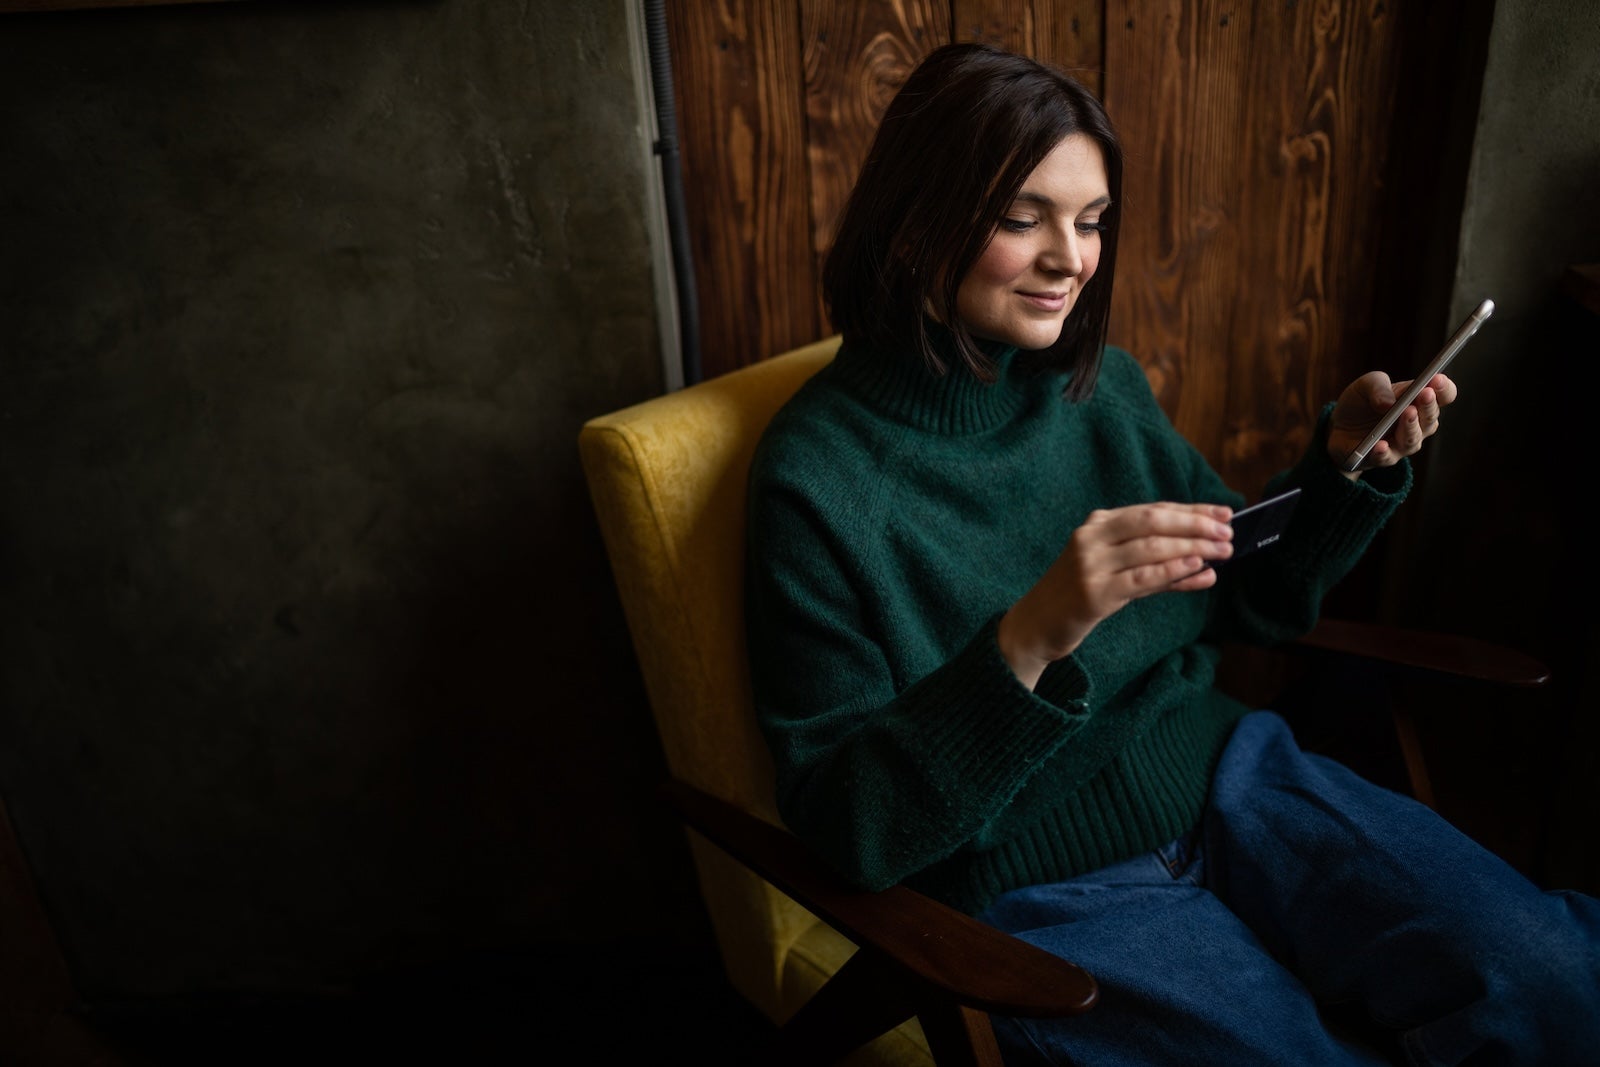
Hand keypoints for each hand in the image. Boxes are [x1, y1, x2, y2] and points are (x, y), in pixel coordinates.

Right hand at [997, 501, 1233, 688]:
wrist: (1035, 625)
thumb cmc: (1079, 597)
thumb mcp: (1117, 573)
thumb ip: (1157, 565)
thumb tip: (1206, 561)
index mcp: (1098, 524)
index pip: (1153, 510)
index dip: (1192, 510)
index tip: (1224, 513)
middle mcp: (1092, 537)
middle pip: (1153, 521)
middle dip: (1195, 524)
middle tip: (1228, 532)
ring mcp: (1090, 564)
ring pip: (1151, 548)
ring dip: (1192, 547)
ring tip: (1222, 552)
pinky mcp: (1093, 593)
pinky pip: (1141, 578)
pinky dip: (1172, 571)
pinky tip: (1197, 568)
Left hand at [1328, 371, 1457, 475]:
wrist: (1337, 426)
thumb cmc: (1360, 402)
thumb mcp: (1365, 385)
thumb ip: (1377, 386)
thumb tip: (1388, 403)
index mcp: (1418, 401)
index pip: (1443, 395)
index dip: (1443, 388)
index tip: (1437, 378)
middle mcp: (1417, 424)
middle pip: (1430, 418)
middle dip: (1428, 405)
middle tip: (1425, 393)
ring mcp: (1401, 443)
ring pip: (1413, 439)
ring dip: (1411, 427)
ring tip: (1407, 413)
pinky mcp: (1382, 458)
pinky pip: (1386, 457)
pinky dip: (1383, 452)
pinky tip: (1380, 445)